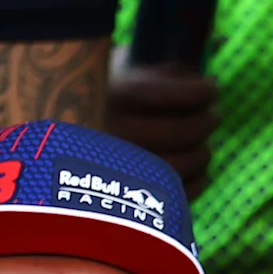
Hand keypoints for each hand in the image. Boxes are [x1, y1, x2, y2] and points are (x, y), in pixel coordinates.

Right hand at [105, 55, 219, 191]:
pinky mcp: (130, 201)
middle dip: (207, 121)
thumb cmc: (96, 100)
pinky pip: (178, 195)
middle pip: (182, 131)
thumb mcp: (118, 71)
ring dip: (204, 153)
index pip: (166, 95)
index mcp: (110, 98)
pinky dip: (196, 181)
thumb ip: (158, 72)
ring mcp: (120, 170)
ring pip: (184, 164)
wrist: (59, 139)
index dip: (199, 92)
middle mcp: (113, 134)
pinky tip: (196, 170)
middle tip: (213, 115)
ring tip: (203, 143)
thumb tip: (202, 79)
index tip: (211, 87)